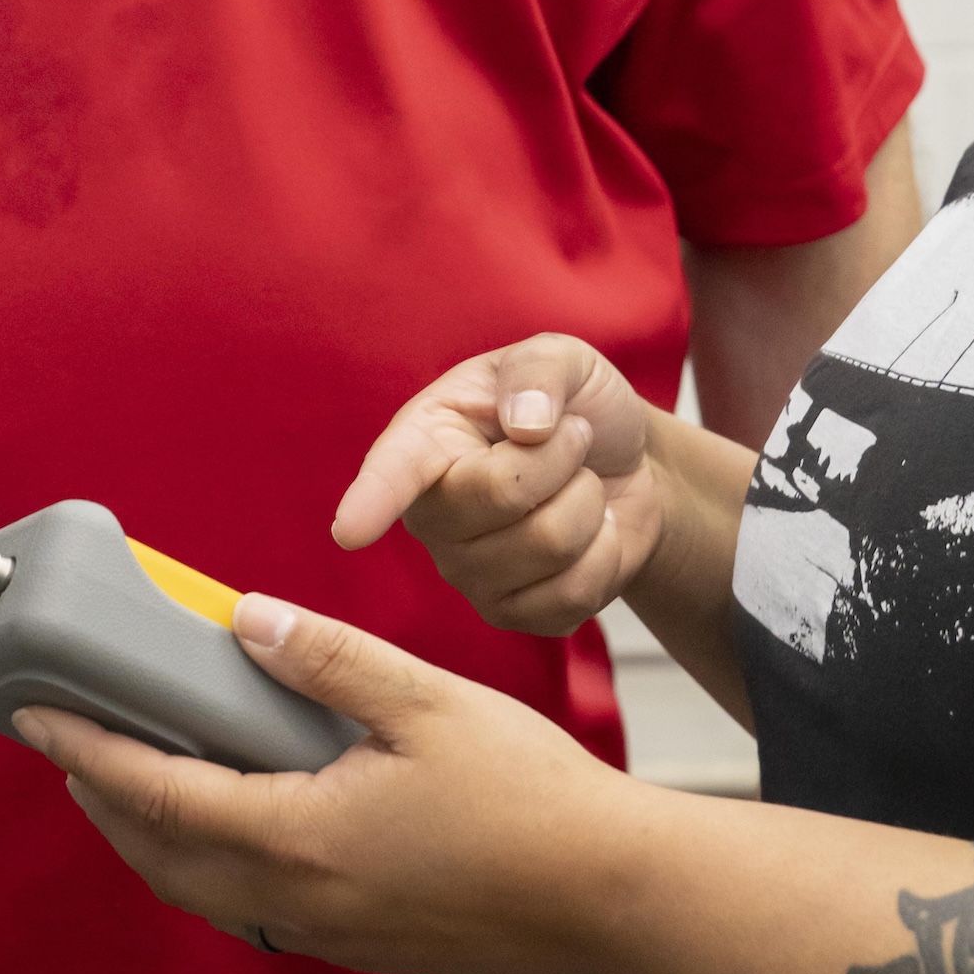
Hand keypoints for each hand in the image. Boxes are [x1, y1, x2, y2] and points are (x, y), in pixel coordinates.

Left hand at [13, 596, 640, 973]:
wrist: (612, 897)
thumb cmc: (531, 798)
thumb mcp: (428, 702)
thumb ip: (329, 660)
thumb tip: (243, 620)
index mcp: (298, 837)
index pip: (158, 795)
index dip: (89, 753)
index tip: (38, 720)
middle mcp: (296, 899)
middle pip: (162, 856)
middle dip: (107, 802)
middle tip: (75, 745)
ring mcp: (327, 932)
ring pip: (205, 891)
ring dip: (156, 839)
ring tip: (141, 778)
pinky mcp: (361, 944)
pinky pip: (253, 908)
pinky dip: (213, 865)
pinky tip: (238, 821)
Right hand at [331, 334, 670, 633]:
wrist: (624, 466)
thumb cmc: (573, 406)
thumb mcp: (562, 358)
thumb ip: (541, 370)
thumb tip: (526, 425)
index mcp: (425, 441)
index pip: (394, 472)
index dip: (372, 500)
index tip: (349, 531)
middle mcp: (432, 515)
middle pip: (499, 497)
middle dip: (562, 456)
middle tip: (573, 435)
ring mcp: (469, 573)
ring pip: (548, 544)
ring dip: (589, 501)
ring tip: (580, 484)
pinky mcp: (514, 615)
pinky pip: (573, 595)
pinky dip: (606, 552)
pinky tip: (592, 532)